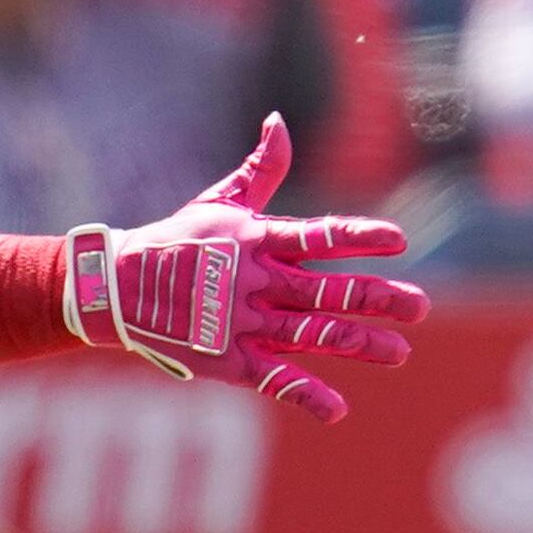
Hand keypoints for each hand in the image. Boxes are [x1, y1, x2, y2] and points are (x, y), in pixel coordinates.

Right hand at [71, 116, 429, 421]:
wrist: (113, 288)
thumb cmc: (174, 240)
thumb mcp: (218, 202)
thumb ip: (261, 170)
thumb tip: (279, 122)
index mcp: (255, 240)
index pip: (317, 236)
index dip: (358, 237)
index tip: (399, 240)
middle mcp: (254, 282)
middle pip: (325, 291)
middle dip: (375, 298)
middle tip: (419, 306)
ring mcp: (241, 323)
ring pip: (310, 334)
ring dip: (358, 343)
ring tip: (401, 351)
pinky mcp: (227, 360)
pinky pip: (272, 378)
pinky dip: (304, 395)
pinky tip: (337, 410)